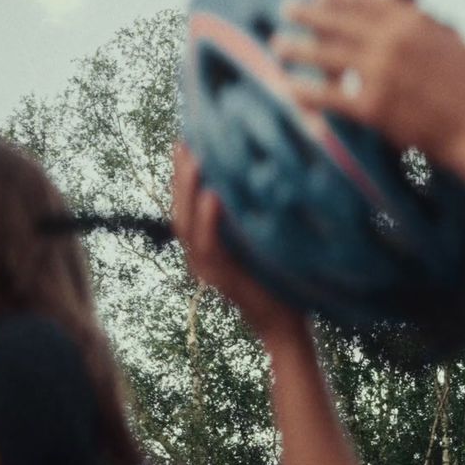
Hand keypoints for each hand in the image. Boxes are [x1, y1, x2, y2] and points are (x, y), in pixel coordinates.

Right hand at [170, 144, 305, 341]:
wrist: (286, 325)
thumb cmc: (279, 279)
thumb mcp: (260, 240)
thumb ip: (251, 214)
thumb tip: (261, 173)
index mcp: (205, 246)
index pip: (186, 205)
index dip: (182, 174)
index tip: (187, 139)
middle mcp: (198, 256)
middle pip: (179, 208)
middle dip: (180, 174)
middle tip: (185, 139)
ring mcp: (207, 269)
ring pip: (187, 223)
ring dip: (189, 189)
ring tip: (195, 157)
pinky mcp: (221, 279)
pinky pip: (210, 245)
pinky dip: (209, 219)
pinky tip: (213, 194)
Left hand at [276, 0, 464, 158]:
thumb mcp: (449, 38)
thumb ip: (417, 22)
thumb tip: (391, 7)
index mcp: (410, 21)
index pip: (362, 0)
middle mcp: (391, 42)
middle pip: (337, 22)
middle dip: (307, 13)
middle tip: (287, 8)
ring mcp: (380, 75)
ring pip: (325, 56)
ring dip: (297, 48)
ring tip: (279, 44)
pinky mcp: (372, 108)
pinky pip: (329, 96)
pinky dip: (305, 91)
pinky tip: (289, 87)